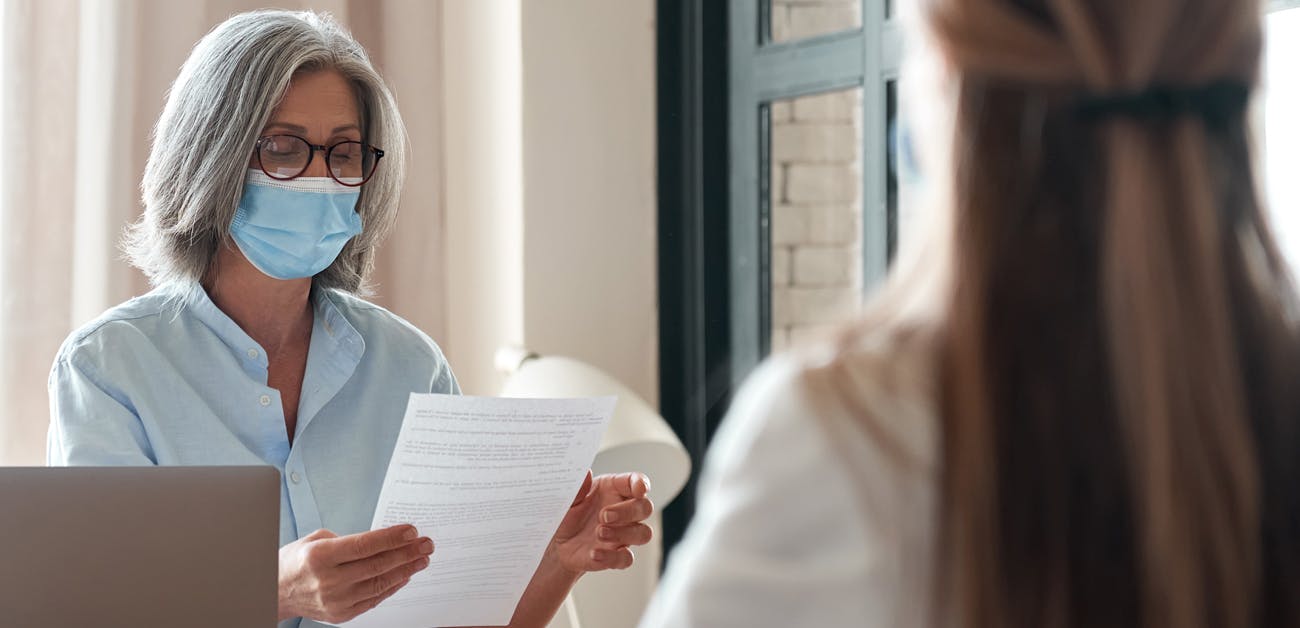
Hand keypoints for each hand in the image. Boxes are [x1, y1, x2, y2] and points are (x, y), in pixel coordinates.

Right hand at [278, 524, 433, 622]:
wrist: (275, 592)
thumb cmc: (296, 562)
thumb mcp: (316, 540)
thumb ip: (349, 541)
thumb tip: (384, 540)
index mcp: (320, 556)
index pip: (365, 545)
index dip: (391, 538)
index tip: (411, 531)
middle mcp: (328, 580)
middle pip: (377, 565)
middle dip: (407, 553)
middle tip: (426, 544)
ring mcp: (335, 601)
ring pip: (379, 584)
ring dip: (405, 571)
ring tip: (421, 559)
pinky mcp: (340, 615)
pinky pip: (374, 600)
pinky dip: (392, 587)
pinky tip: (405, 576)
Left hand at [549, 472, 653, 573]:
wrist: (559, 545)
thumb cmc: (568, 516)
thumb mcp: (567, 500)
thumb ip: (578, 488)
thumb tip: (585, 473)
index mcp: (614, 490)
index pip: (637, 482)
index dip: (642, 484)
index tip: (639, 489)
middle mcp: (624, 511)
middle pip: (645, 508)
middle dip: (628, 511)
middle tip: (604, 515)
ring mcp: (624, 535)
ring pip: (643, 533)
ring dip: (624, 533)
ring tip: (599, 533)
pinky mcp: (617, 555)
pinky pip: (626, 558)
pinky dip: (612, 557)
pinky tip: (595, 553)